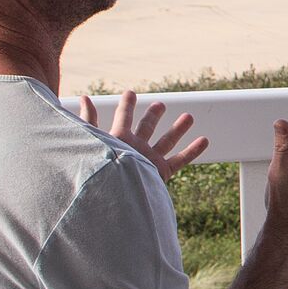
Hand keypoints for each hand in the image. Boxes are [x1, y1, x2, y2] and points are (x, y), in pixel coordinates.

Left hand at [83, 91, 208, 180]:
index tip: (131, 93)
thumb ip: (89, 119)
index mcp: (118, 139)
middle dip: (153, 116)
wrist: (113, 195)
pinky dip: (192, 151)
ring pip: (167, 142)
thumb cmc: (100, 167)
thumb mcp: (93, 138)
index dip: (126, 105)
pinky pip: (179, 160)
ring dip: (178, 129)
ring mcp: (149, 160)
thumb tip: (83, 98)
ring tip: (188, 117)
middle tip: (160, 105)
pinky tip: (204, 140)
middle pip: (146, 129)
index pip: (123, 118)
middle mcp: (135, 149)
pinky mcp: (160, 172)